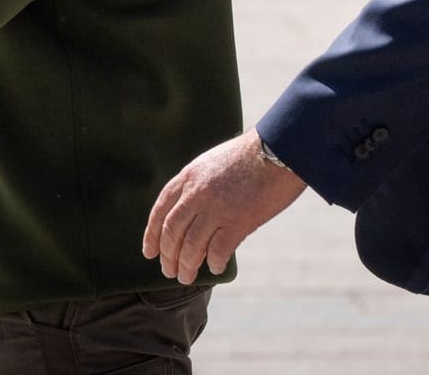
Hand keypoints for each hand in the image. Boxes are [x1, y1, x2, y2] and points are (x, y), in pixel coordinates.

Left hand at [142, 128, 306, 283]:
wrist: (278, 151)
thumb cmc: (251, 156)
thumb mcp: (213, 163)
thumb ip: (199, 187)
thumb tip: (194, 219)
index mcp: (189, 176)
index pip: (160, 210)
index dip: (152, 234)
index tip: (149, 252)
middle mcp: (197, 194)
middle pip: (172, 232)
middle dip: (168, 256)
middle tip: (169, 271)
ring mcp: (216, 208)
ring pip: (191, 247)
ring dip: (187, 266)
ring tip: (187, 277)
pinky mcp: (237, 221)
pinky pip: (218, 251)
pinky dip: (215, 263)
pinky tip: (216, 268)